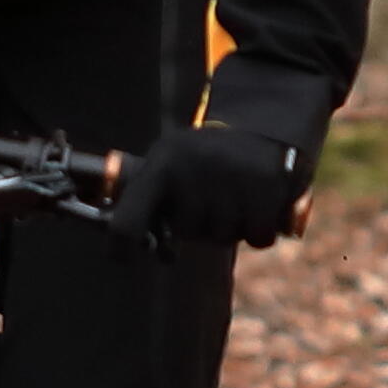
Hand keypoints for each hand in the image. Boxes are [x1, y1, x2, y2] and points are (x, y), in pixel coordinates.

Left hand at [113, 59, 328, 249]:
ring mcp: (230, 174)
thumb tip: (121, 251)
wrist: (264, 129)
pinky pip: (257, 237)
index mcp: (160, 164)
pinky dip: (260, 231)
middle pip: (188, 231)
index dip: (121, 246)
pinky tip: (259, 207)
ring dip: (232, 227)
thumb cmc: (206, 162)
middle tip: (211, 199)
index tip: (122, 258)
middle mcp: (192, 167)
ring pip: (223, 236)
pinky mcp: (266, 185)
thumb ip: (148, 204)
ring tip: (236, 197)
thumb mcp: (170, 167)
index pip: (126, 221)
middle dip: (200, 225)